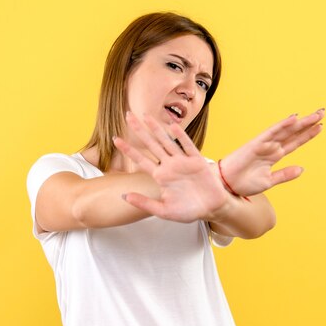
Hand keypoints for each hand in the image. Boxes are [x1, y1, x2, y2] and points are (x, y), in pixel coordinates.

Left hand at [113, 112, 228, 222]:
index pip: (141, 160)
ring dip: (157, 128)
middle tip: (127, 115)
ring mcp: (183, 162)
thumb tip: (124, 196)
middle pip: (151, 144)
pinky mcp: (196, 161)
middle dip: (139, 130)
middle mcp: (169, 166)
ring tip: (146, 115)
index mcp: (160, 176)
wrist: (210, 209)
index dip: (128, 150)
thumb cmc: (188, 211)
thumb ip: (144, 203)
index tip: (115, 139)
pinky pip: (187, 146)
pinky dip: (180, 137)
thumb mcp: (163, 210)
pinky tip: (172, 126)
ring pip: (167, 141)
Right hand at [220, 109, 324, 195]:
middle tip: (322, 112)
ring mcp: (265, 144)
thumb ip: (284, 174)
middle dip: (308, 123)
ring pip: (286, 130)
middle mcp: (271, 147)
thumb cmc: (243, 183)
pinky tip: (294, 118)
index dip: (307, 135)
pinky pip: (271, 132)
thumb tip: (302, 169)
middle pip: (293, 133)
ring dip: (300, 122)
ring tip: (316, 114)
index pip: (294, 142)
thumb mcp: (269, 181)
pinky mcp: (256, 143)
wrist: (226, 186)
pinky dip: (283, 125)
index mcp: (275, 156)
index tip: (320, 126)